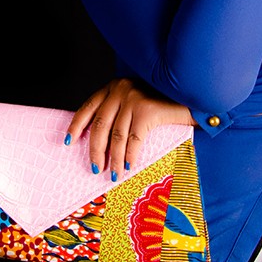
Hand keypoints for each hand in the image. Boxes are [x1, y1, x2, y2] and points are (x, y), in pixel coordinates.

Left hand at [65, 78, 195, 179]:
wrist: (192, 96)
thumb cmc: (163, 104)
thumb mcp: (135, 102)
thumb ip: (118, 113)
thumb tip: (99, 143)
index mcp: (113, 86)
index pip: (88, 107)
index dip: (76, 125)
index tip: (68, 141)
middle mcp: (120, 89)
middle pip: (100, 125)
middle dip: (95, 150)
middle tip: (94, 168)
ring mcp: (133, 98)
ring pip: (116, 136)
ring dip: (113, 159)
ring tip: (113, 174)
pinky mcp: (147, 109)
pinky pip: (133, 139)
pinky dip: (129, 155)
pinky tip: (128, 166)